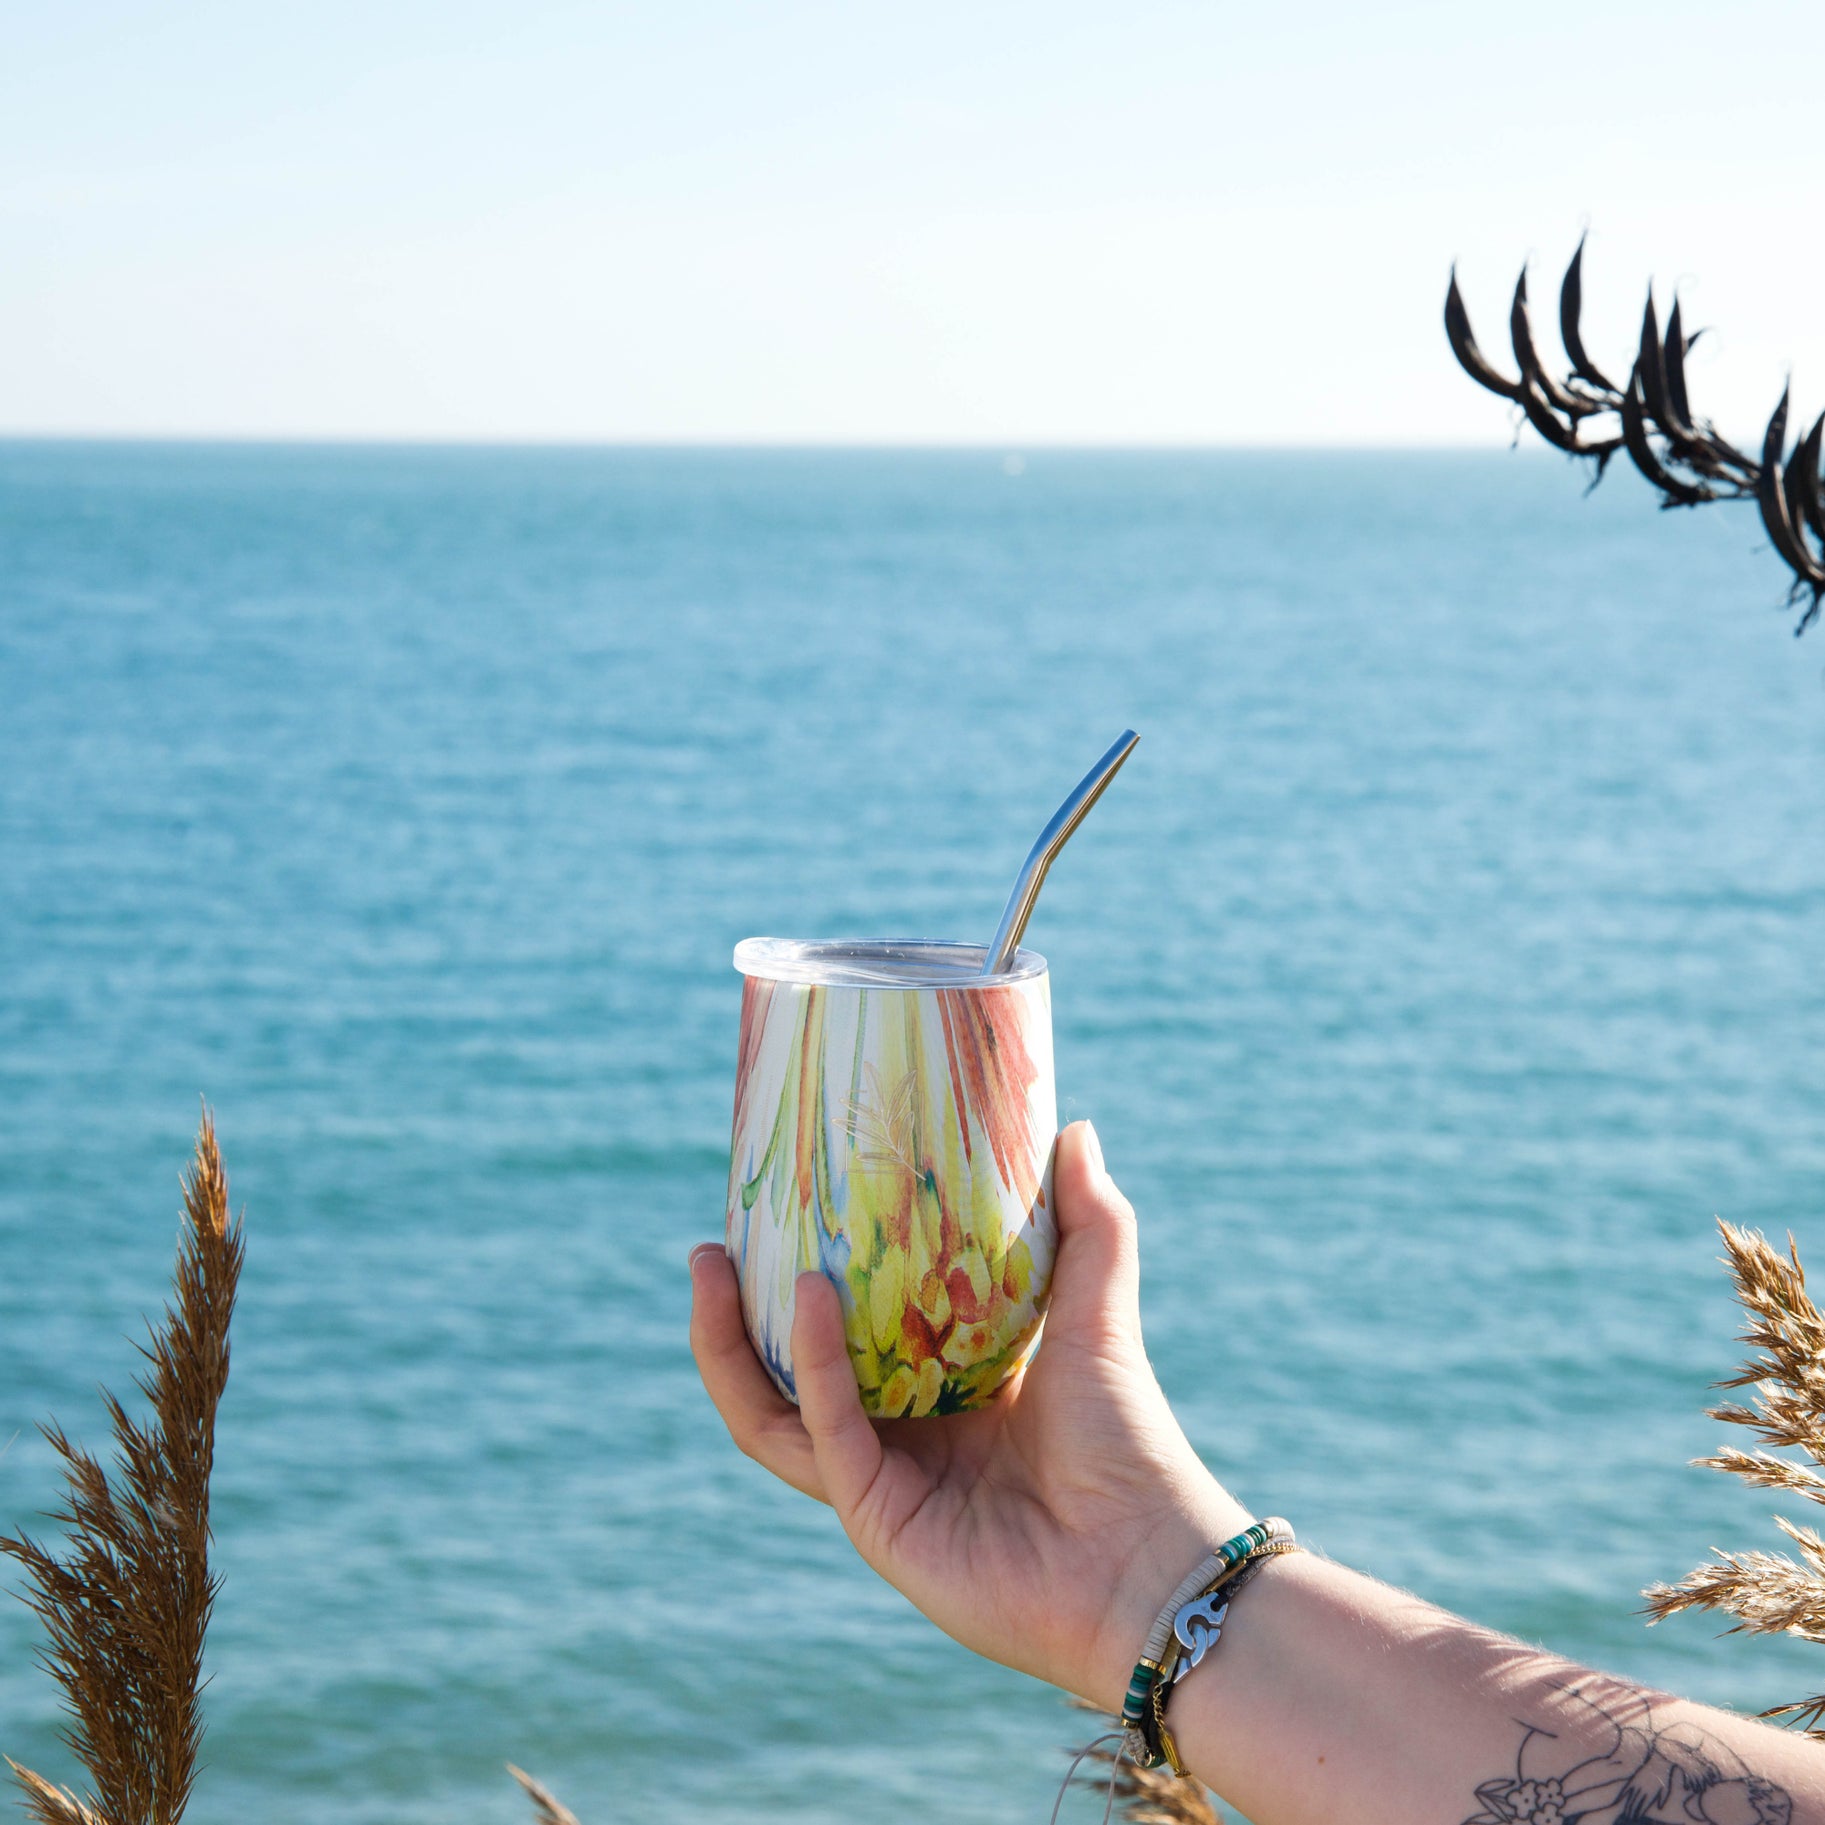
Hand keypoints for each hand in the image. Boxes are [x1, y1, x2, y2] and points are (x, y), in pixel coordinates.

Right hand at [689, 1119, 1250, 1709]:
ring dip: (732, 1344)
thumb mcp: (1097, 1311)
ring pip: (771, 1413)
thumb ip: (1090, 1225)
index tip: (774, 1214)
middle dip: (737, 1314)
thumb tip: (1075, 1126)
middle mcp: (900, 1439)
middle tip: (715, 1238)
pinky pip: (822, 1432)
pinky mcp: (876, 1519)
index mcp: (941, 1394)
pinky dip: (808, 1365)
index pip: (849, 1333)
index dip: (803, 1281)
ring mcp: (881, 1483)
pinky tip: (806, 1297)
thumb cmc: (1130, 1439)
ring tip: (712, 1265)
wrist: (1147, 1556)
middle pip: (785, 1374)